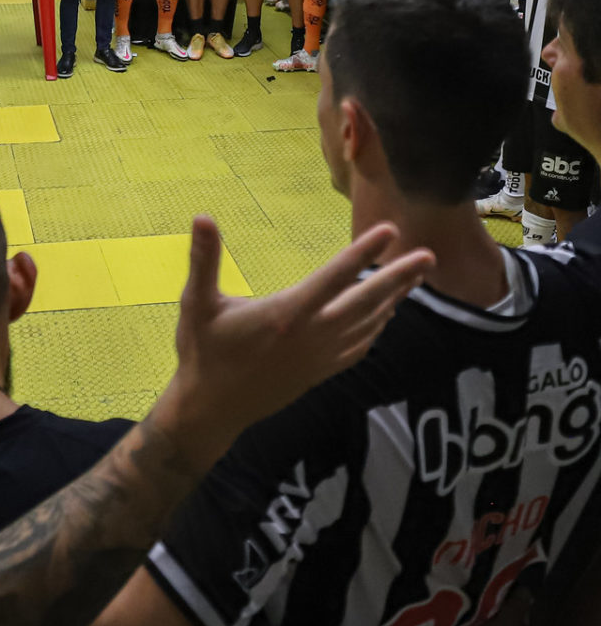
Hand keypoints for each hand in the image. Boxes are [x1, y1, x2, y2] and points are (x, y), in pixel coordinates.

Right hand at [172, 218, 433, 427]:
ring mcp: (320, 356)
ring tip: (415, 277)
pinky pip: (360, 347)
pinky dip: (378, 328)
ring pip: (369, 324)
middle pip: (366, 301)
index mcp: (286, 314)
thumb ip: (203, 260)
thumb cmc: (203, 351)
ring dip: (394, 299)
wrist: (212, 408)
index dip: (363, 252)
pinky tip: (386, 315)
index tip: (389, 230)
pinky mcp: (320, 372)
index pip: (334, 276)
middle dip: (399, 277)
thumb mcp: (196, 303)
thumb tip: (201, 217)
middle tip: (429, 255)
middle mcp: (311, 335)